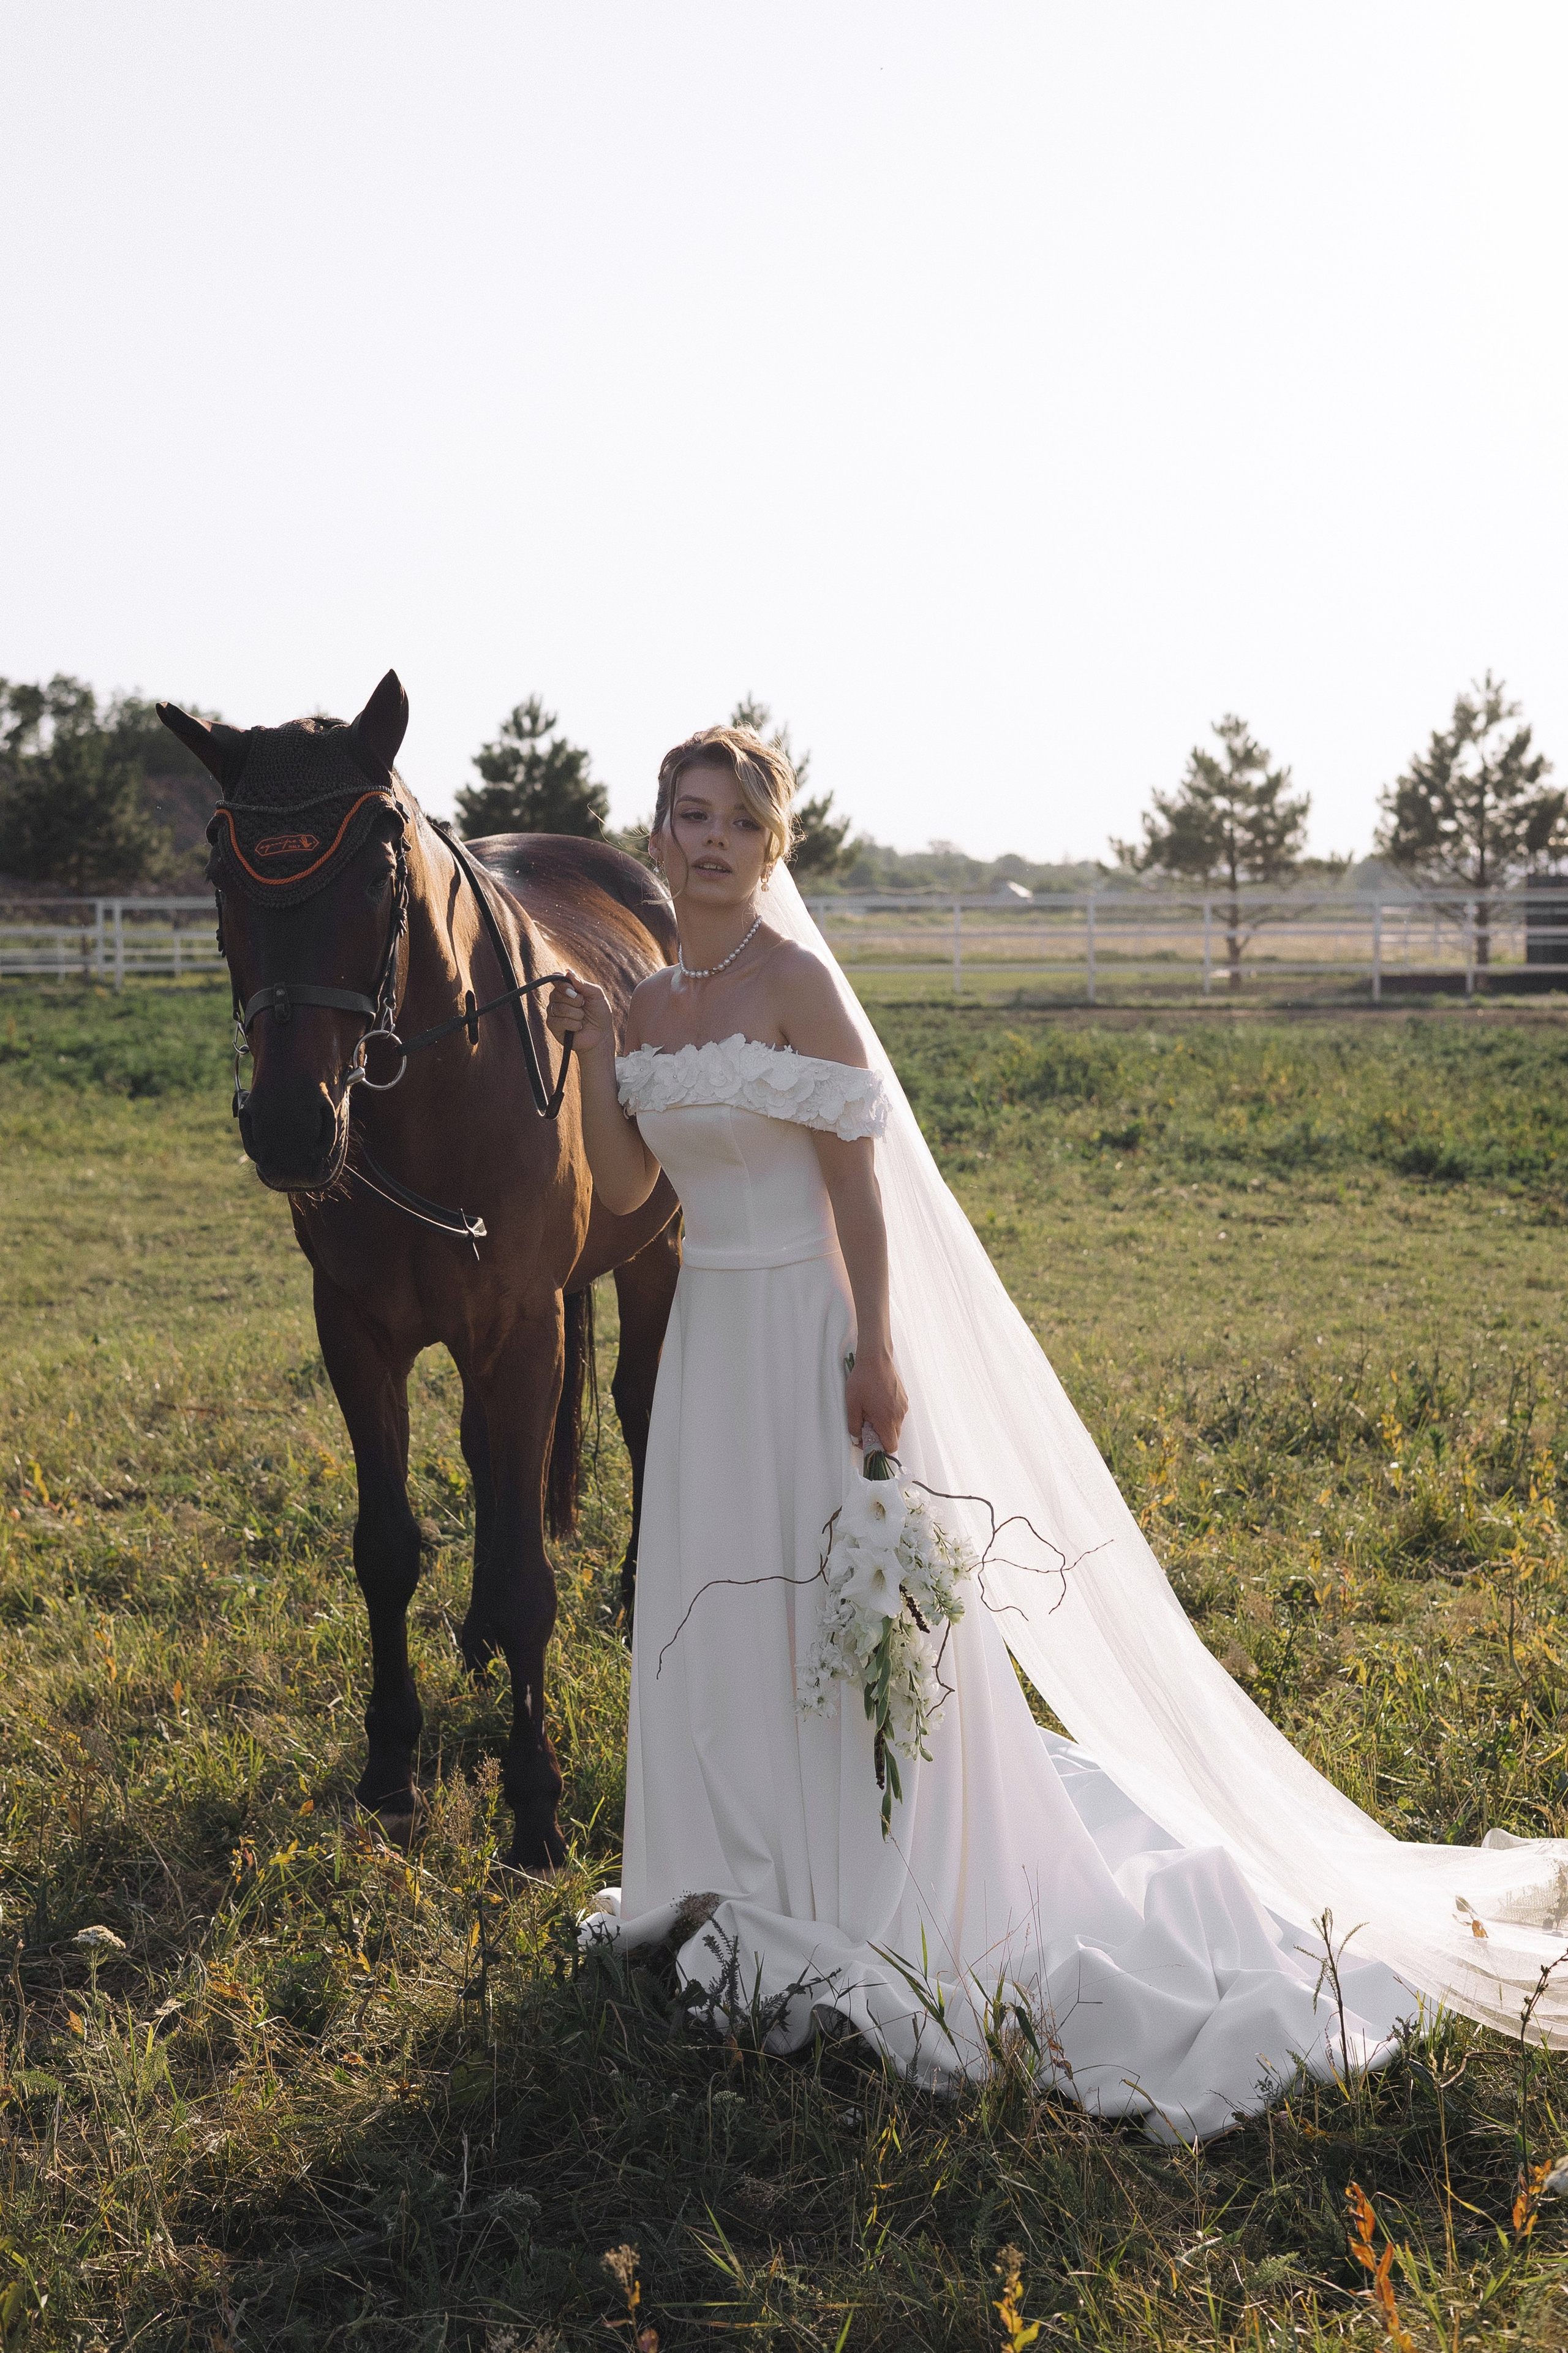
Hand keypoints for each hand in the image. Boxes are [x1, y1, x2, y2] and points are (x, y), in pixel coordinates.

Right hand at [545, 969, 614, 1054]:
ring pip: (559, 1008)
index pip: (556, 979)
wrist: (601, 1035)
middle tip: (584, 1005)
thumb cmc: (599, 1013)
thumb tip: (567, 972)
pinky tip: (578, 1027)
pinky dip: (573, 1024)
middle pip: (557, 993)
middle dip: (575, 1000)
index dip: (562, 983)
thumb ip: (583, 983)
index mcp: (567, 989)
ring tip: (582, 1018)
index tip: (573, 989)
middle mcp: (557, 999)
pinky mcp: (553, 1026)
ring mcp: (554, 1012)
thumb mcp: (596, 995)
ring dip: (576, 1014)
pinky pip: (558, 1021)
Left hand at [845, 1343, 907, 1457]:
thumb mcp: (852, 1404)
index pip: (890, 1447)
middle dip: (880, 1436)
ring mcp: (903, 1407)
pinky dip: (888, 1414)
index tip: (867, 1441)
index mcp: (887, 1420)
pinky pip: (897, 1414)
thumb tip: (857, 1437)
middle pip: (893, 1437)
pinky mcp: (904, 1399)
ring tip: (870, 1410)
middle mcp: (899, 1415)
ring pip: (895, 1425)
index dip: (879, 1449)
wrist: (876, 1359)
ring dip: (884, 1424)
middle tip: (866, 1425)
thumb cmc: (863, 1380)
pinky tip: (877, 1402)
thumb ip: (854, 1425)